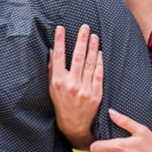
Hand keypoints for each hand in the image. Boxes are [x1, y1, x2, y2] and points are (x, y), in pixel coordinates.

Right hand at [48, 25, 102, 150]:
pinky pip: (99, 75)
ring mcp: (85, 90)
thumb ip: (52, 69)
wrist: (73, 125)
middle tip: (85, 27)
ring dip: (93, 48)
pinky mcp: (96, 95)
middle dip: (81, 40)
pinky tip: (100, 53)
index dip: (60, 41)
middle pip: (77, 57)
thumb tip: (52, 51)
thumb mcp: (52, 88)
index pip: (59, 56)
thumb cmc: (61, 104)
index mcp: (58, 81)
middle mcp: (71, 84)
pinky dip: (99, 63)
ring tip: (94, 36)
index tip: (61, 28)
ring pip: (90, 64)